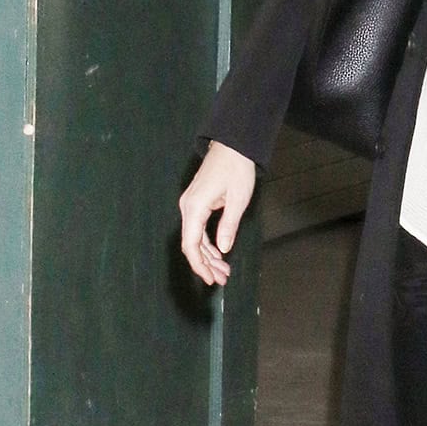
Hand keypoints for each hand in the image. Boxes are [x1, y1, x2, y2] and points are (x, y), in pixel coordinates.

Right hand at [179, 141, 256, 285]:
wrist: (233, 146)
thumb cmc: (236, 169)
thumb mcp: (237, 199)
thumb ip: (228, 226)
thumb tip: (222, 249)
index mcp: (195, 208)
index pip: (191, 244)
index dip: (199, 265)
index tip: (210, 279)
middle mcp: (188, 207)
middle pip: (192, 244)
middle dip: (206, 264)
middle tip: (222, 279)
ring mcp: (191, 205)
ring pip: (195, 238)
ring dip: (208, 256)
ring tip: (224, 271)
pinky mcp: (197, 203)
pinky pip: (199, 229)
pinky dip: (208, 243)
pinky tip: (219, 254)